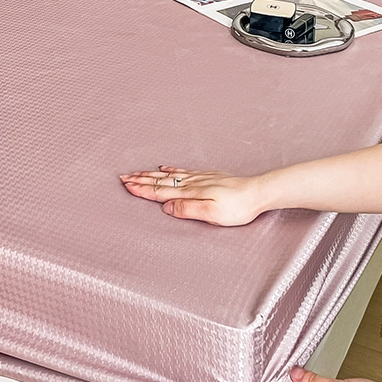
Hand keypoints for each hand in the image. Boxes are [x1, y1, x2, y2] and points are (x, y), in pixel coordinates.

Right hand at [118, 166, 263, 226]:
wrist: (258, 192)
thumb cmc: (237, 207)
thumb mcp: (212, 213)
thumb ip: (187, 209)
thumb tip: (166, 207)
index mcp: (190, 193)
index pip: (160, 192)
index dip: (142, 189)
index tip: (127, 185)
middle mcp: (192, 183)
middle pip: (160, 182)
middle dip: (140, 180)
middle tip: (123, 177)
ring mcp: (199, 178)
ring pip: (169, 176)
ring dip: (151, 175)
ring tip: (137, 173)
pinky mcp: (207, 177)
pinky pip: (182, 172)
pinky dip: (170, 170)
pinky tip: (165, 168)